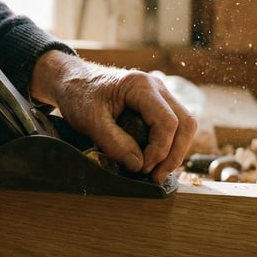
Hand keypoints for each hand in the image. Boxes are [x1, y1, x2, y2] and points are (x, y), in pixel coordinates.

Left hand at [29, 51, 197, 183]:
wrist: (72, 80)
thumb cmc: (78, 94)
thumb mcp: (90, 120)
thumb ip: (114, 143)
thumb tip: (139, 165)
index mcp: (141, 86)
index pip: (167, 122)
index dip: (160, 150)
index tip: (142, 167)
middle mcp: (156, 87)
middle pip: (185, 123)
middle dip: (174, 154)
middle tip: (156, 177)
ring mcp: (159, 95)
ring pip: (184, 125)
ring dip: (173, 151)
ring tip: (155, 173)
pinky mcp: (156, 105)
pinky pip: (173, 126)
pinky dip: (168, 145)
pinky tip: (153, 161)